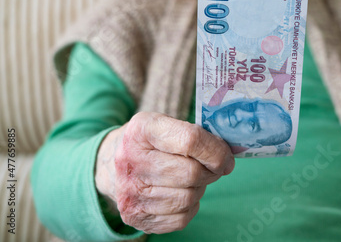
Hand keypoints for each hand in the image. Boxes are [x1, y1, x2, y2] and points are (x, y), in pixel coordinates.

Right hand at [95, 111, 234, 233]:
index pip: (191, 140)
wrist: (110, 164)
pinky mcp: (134, 216)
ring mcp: (130, 191)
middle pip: (192, 173)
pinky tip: (180, 193)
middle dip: (211, 172)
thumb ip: (196, 134)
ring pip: (189, 197)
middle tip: (211, 168)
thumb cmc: (150, 142)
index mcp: (142, 130)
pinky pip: (181, 218)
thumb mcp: (165, 123)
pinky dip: (190, 207)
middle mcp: (130, 160)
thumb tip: (228, 157)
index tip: (226, 157)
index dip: (217, 151)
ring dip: (200, 189)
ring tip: (191, 179)